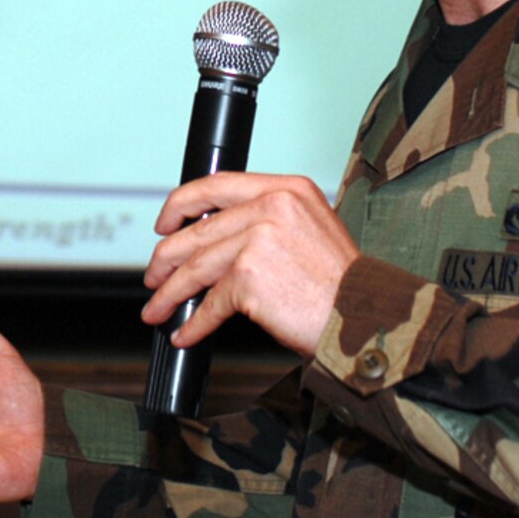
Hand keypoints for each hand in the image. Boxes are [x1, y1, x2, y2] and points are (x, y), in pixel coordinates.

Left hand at [142, 172, 359, 357]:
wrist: (363, 317)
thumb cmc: (340, 283)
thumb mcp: (310, 229)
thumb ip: (267, 221)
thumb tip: (216, 238)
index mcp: (287, 188)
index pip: (217, 185)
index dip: (181, 204)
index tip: (165, 223)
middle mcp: (272, 206)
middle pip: (199, 231)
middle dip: (166, 258)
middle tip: (154, 276)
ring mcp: (258, 239)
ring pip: (197, 267)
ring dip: (171, 293)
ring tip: (158, 308)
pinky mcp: (249, 277)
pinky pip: (210, 303)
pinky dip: (194, 323)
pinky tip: (186, 332)